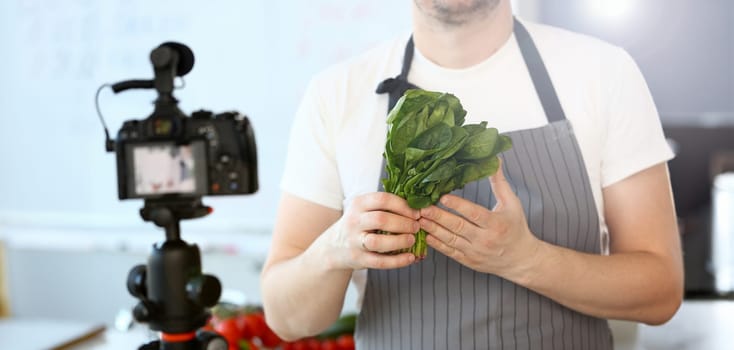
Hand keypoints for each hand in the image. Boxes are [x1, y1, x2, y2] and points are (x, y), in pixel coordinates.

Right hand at [327, 192, 419, 269]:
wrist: (333, 247)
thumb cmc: (358, 224)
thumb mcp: (364, 209)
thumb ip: (384, 206)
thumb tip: (416, 206)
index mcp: (358, 204)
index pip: (383, 199)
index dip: (403, 205)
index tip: (416, 212)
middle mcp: (354, 221)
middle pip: (381, 219)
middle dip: (403, 223)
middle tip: (416, 226)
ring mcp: (355, 241)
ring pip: (378, 242)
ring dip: (399, 241)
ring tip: (412, 240)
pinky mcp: (358, 259)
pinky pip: (380, 262)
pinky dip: (398, 261)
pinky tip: (410, 258)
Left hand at [418, 163, 540, 279]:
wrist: (521, 260)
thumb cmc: (516, 228)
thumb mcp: (512, 204)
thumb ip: (500, 183)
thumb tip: (495, 160)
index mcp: (496, 224)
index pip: (474, 213)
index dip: (458, 205)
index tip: (443, 197)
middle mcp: (485, 239)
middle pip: (458, 227)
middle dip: (439, 217)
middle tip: (423, 208)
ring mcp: (475, 252)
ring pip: (451, 240)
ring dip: (433, 229)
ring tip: (420, 219)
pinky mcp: (469, 261)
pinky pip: (450, 252)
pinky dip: (437, 244)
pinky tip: (426, 235)